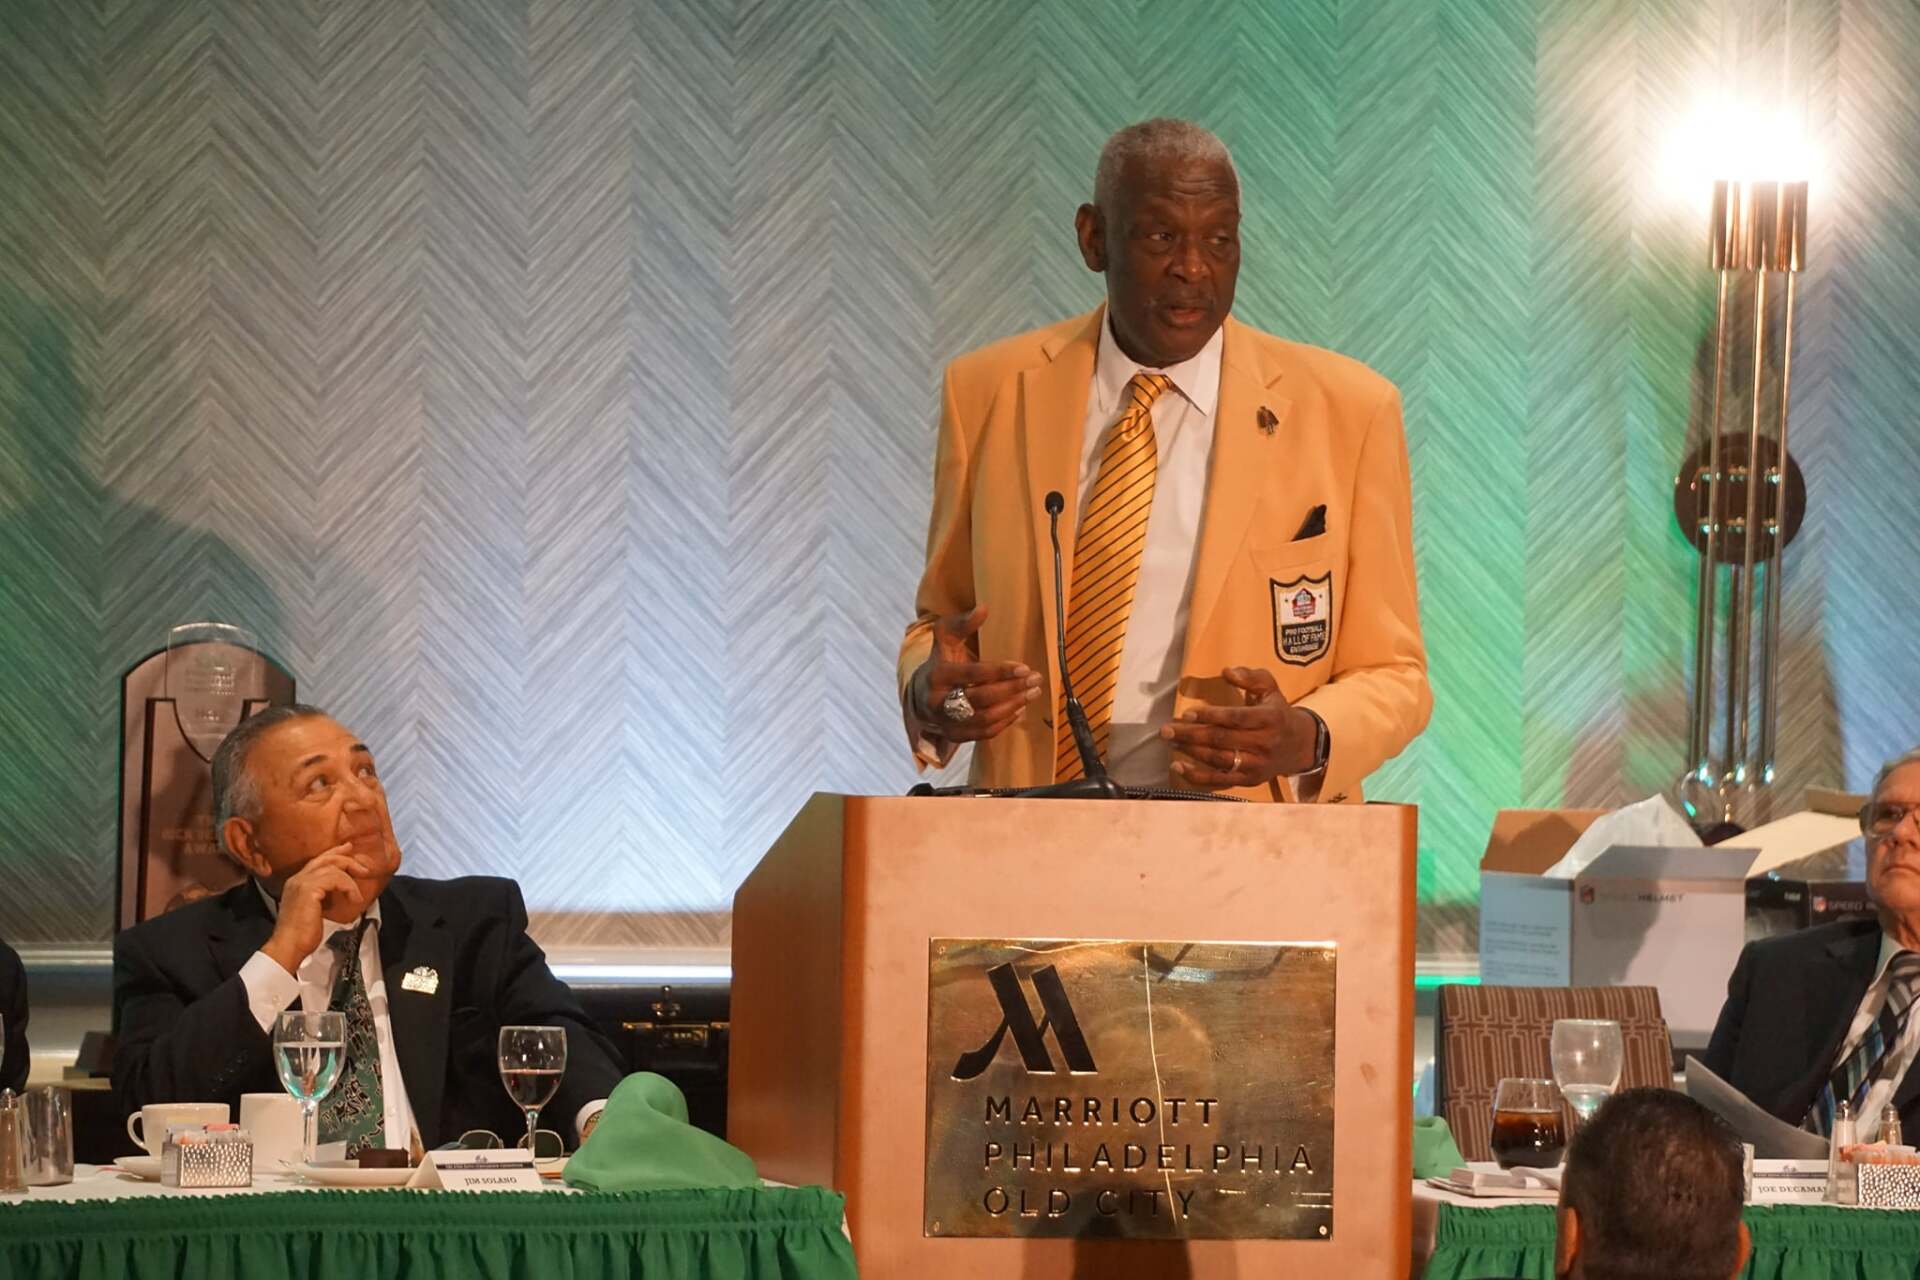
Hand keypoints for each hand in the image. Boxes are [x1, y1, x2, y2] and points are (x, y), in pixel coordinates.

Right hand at [259, 844, 375, 975]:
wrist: (289, 946)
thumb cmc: (301, 935)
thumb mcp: (315, 910)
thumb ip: (323, 896)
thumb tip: (340, 891)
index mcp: (296, 883)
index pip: (317, 861)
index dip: (334, 853)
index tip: (348, 850)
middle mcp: (297, 879)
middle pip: (325, 859)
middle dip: (346, 859)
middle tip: (362, 867)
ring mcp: (301, 882)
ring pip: (333, 867)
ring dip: (350, 879)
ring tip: (357, 894)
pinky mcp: (309, 889)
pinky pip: (336, 879)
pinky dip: (349, 887)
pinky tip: (354, 898)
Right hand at [909, 604, 1040, 742]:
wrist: (921, 695)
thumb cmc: (940, 662)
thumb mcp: (946, 639)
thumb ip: (963, 624)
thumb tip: (984, 608)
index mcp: (936, 675)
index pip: (972, 674)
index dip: (999, 672)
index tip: (1024, 668)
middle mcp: (938, 702)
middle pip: (981, 698)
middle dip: (1011, 689)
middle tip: (1035, 679)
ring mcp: (946, 722)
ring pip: (984, 719)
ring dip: (1012, 706)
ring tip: (1032, 693)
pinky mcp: (955, 736)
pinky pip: (984, 733)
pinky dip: (1005, 722)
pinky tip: (1020, 708)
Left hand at [1160, 667, 1318, 789]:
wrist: (1301, 746)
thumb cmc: (1278, 713)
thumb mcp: (1271, 689)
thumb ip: (1251, 677)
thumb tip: (1227, 672)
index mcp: (1270, 719)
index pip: (1236, 719)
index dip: (1211, 716)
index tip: (1187, 714)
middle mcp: (1264, 744)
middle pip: (1222, 740)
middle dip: (1191, 734)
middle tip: (1167, 729)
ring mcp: (1257, 765)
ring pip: (1219, 760)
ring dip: (1191, 752)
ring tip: (1171, 742)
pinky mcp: (1249, 780)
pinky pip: (1220, 781)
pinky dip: (1198, 777)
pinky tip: (1178, 768)